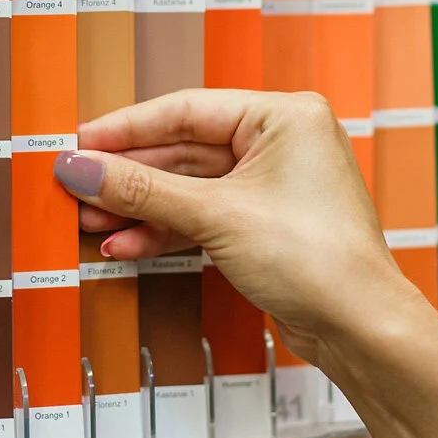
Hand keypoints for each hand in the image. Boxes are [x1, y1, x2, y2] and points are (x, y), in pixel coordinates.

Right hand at [52, 89, 424, 364]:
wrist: (360, 327)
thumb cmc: (316, 260)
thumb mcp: (215, 216)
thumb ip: (140, 190)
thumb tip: (79, 168)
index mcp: (284, 116)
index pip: (185, 110)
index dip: (125, 129)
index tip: (79, 143)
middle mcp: (282, 142)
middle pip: (183, 150)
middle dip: (128, 176)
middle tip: (77, 187)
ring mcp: (274, 186)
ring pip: (189, 188)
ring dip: (140, 207)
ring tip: (92, 223)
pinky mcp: (266, 224)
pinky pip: (203, 216)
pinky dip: (165, 230)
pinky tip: (126, 245)